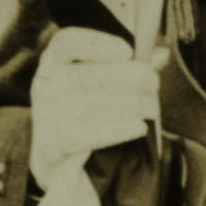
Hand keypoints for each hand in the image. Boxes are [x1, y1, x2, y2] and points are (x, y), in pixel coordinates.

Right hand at [25, 23, 156, 174]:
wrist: (63, 163)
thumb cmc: (88, 114)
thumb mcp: (106, 87)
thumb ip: (132, 68)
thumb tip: (161, 55)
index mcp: (54, 63)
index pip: (67, 43)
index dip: (98, 44)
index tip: (128, 51)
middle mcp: (44, 85)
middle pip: (90, 75)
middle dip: (130, 78)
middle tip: (153, 83)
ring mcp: (45, 116)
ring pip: (95, 105)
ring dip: (131, 105)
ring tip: (151, 108)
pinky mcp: (52, 146)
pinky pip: (89, 135)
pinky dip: (118, 130)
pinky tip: (140, 127)